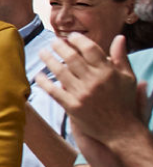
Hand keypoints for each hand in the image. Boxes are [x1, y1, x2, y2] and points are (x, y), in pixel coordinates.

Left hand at [40, 34, 151, 152]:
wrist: (121, 130)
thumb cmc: (124, 102)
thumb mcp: (128, 78)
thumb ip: (121, 57)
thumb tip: (119, 37)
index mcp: (108, 72)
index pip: (90, 49)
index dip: (78, 40)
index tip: (71, 36)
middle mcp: (94, 81)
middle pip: (72, 58)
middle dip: (60, 46)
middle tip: (53, 42)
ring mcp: (82, 94)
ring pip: (60, 72)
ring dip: (48, 60)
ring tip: (42, 52)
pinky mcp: (72, 107)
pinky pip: (53, 91)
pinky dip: (44, 82)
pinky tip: (38, 75)